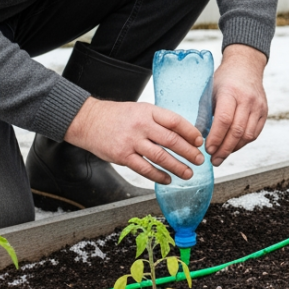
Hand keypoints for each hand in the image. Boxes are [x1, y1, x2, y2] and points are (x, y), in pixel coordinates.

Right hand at [63, 97, 203, 183]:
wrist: (89, 121)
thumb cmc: (117, 116)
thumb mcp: (140, 110)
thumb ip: (159, 120)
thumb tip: (183, 134)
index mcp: (148, 111)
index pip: (175, 121)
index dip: (190, 132)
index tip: (199, 141)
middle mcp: (141, 125)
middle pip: (171, 140)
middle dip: (189, 152)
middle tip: (199, 160)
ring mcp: (131, 141)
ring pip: (160, 157)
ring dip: (177, 167)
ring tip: (188, 173)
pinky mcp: (122, 156)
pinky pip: (144, 168)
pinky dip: (158, 175)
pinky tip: (167, 179)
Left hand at [205, 44, 267, 166]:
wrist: (246, 66)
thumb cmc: (224, 79)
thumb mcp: (210, 91)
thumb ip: (204, 113)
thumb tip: (197, 137)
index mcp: (230, 92)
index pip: (224, 119)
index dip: (216, 137)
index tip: (208, 149)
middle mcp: (247, 99)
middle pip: (237, 131)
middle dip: (224, 149)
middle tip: (214, 159)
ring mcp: (258, 106)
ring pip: (247, 135)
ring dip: (233, 149)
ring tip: (221, 156)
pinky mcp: (264, 112)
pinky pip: (254, 133)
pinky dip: (242, 143)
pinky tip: (232, 147)